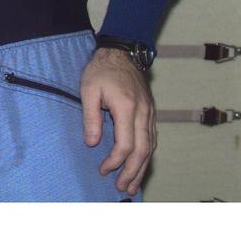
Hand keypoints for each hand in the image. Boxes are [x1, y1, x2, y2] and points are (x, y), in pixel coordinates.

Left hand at [80, 47, 154, 195]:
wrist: (122, 53)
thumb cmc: (101, 70)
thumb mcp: (88, 90)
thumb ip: (91, 117)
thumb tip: (92, 143)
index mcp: (127, 108)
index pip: (125, 144)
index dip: (115, 161)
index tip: (104, 169)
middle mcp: (143, 114)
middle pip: (142, 151)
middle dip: (132, 172)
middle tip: (122, 187)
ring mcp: (150, 113)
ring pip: (151, 147)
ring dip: (142, 168)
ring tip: (133, 184)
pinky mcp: (151, 113)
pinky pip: (152, 139)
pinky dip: (147, 155)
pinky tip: (141, 165)